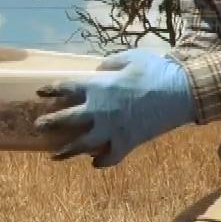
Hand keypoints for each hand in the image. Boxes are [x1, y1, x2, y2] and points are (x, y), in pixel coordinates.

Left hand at [34, 49, 197, 167]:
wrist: (182, 92)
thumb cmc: (156, 71)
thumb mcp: (131, 57)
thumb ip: (110, 63)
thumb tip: (99, 70)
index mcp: (98, 86)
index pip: (66, 87)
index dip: (51, 89)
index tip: (40, 92)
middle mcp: (99, 110)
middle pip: (66, 119)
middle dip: (49, 123)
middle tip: (38, 126)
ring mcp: (111, 129)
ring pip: (82, 145)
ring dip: (67, 151)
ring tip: (54, 156)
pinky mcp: (127, 143)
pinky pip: (109, 158)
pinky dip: (101, 162)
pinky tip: (94, 163)